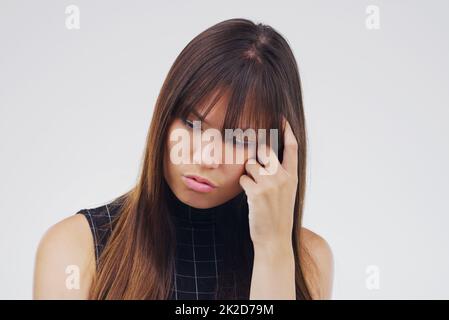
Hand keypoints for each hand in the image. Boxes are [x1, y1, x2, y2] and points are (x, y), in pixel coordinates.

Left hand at [239, 117, 298, 250]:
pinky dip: (243, 186)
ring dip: (248, 174)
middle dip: (256, 155)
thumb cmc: (278, 214)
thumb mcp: (287, 192)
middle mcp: (284, 177)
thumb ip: (282, 174)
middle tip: (255, 168)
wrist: (274, 238)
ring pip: (250, 163)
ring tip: (255, 189)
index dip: (287, 130)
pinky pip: (243, 179)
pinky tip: (250, 197)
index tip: (282, 117)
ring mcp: (271, 183)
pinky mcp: (256, 192)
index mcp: (293, 176)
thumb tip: (266, 157)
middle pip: (265, 149)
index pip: (292, 147)